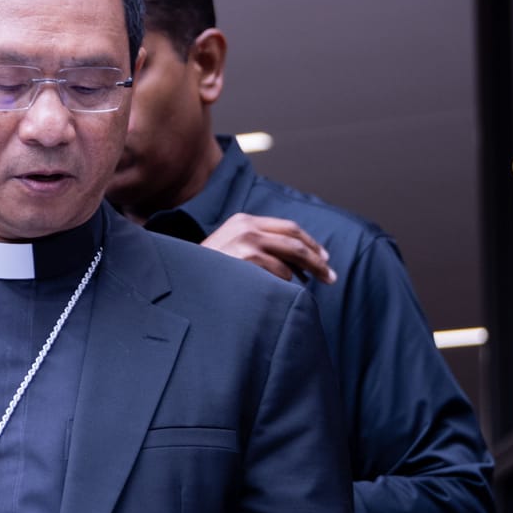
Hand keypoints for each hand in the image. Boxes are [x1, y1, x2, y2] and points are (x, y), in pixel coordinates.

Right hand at [201, 214, 335, 284]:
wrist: (183, 282)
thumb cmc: (208, 272)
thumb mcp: (228, 247)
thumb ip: (254, 243)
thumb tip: (293, 258)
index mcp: (243, 220)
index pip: (288, 227)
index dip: (311, 243)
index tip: (324, 258)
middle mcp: (246, 227)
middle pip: (296, 240)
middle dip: (317, 259)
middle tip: (330, 276)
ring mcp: (246, 242)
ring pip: (292, 258)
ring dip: (303, 275)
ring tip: (309, 286)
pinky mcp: (246, 259)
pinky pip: (281, 273)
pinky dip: (286, 284)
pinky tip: (282, 292)